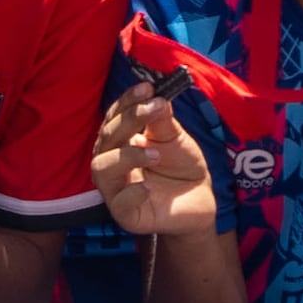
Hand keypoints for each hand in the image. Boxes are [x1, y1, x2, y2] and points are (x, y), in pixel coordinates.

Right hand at [93, 83, 221, 240]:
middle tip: (155, 109)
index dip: (127, 101)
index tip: (148, 88)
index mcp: (119, 141)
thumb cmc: (182, 166)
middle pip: (106, 138)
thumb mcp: (175, 138)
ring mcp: (116, 189)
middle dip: (128, 120)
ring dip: (126, 156)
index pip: (114, 117)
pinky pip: (118, 203)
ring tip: (155, 153)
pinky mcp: (126, 215)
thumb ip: (162, 120)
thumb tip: (156, 96)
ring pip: (101, 169)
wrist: (201, 200)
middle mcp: (111, 162)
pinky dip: (132, 192)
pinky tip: (149, 187)